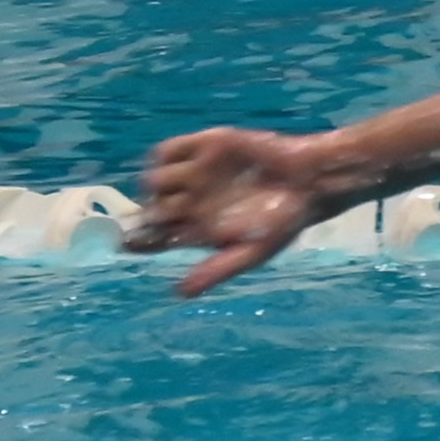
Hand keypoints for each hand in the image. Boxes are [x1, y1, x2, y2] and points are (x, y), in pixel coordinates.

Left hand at [127, 127, 330, 295]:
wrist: (309, 181)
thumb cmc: (284, 222)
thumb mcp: (252, 253)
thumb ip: (217, 270)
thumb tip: (178, 293)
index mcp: (197, 231)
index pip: (154, 239)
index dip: (138, 241)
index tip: (130, 243)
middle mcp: (189, 203)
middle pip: (149, 210)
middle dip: (152, 215)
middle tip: (172, 215)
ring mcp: (193, 174)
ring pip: (154, 181)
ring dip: (163, 186)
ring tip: (191, 191)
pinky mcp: (203, 147)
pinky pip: (167, 150)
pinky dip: (165, 158)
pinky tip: (186, 167)